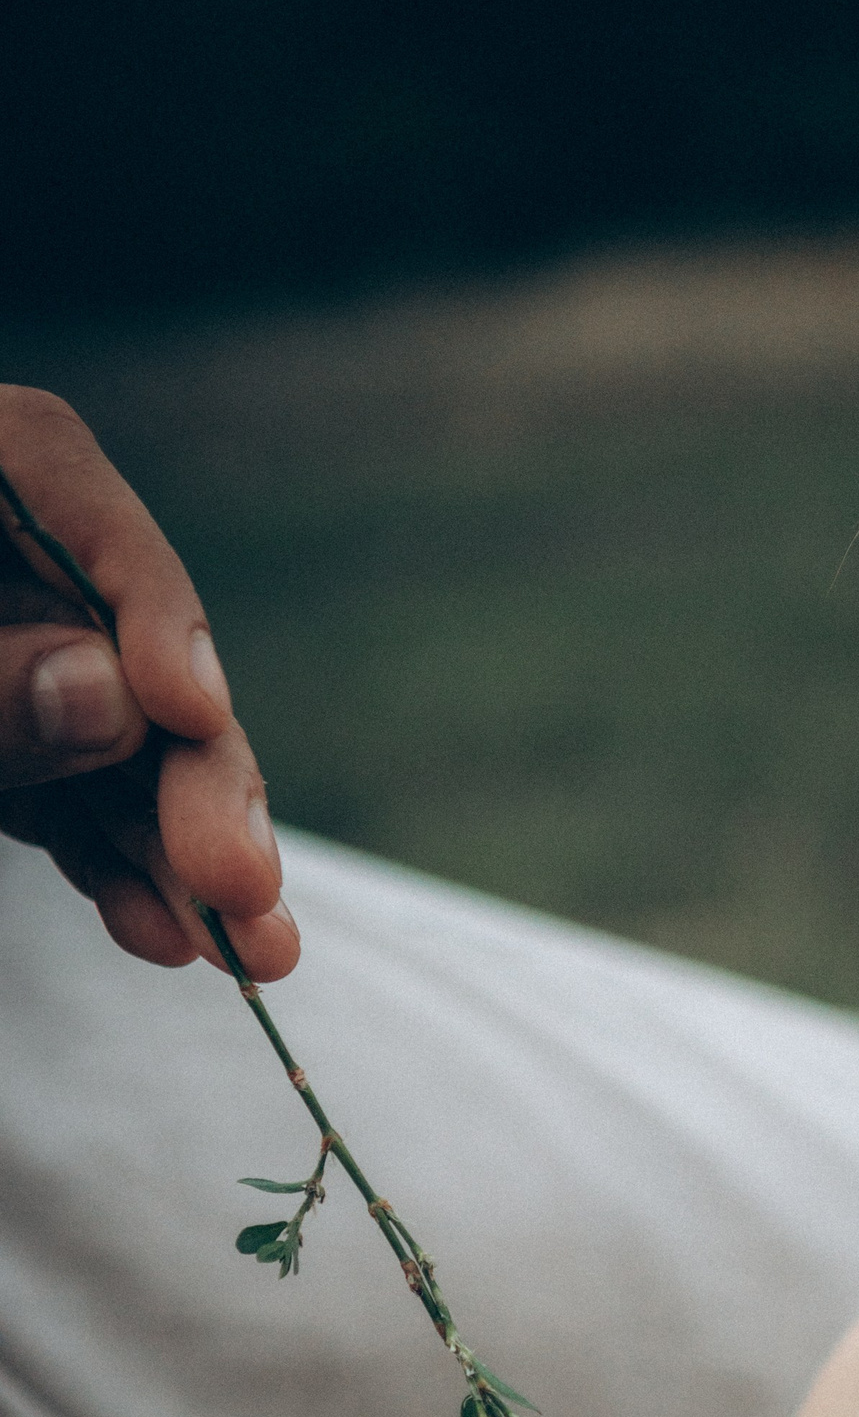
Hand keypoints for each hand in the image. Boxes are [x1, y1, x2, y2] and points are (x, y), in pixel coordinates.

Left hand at [0, 386, 297, 978]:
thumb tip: (114, 698)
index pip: (47, 465)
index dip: (139, 586)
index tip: (189, 705)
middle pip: (110, 627)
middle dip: (195, 768)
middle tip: (242, 882)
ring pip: (107, 736)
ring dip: (184, 852)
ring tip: (251, 951)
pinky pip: (59, 798)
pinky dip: (112, 869)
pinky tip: (165, 937)